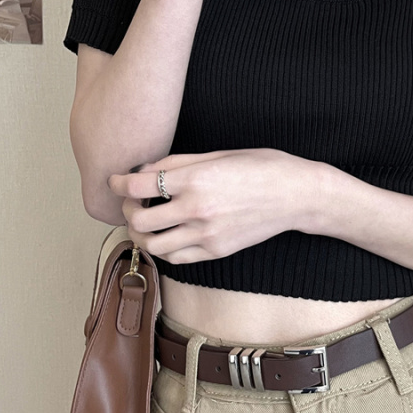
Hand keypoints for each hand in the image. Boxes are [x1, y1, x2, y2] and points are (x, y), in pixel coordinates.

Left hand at [107, 148, 320, 263]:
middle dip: (128, 210)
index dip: (118, 182)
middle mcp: (197, 210)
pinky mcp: (217, 251)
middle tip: (133, 202)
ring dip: (142, 234)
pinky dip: (164, 248)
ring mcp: (207, 235)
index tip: (115, 180)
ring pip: (154, 246)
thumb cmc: (261, 166)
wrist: (297, 195)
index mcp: (195, 180)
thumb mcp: (218, 154)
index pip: (138, 186)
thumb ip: (178, 163)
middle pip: (140, 220)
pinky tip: (168, 235)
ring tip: (147, 221)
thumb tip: (145, 170)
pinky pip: (177, 258)